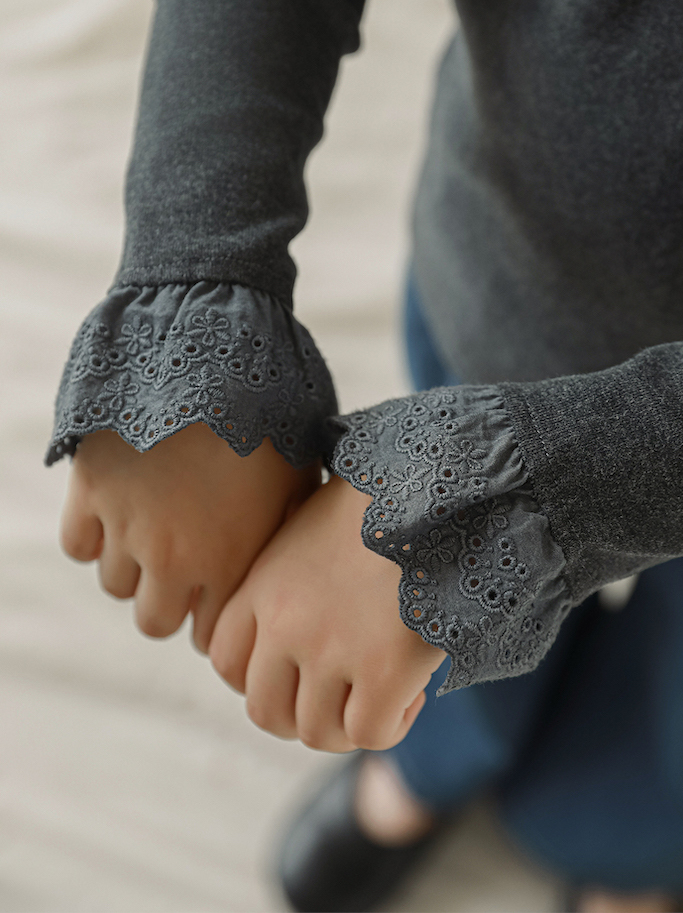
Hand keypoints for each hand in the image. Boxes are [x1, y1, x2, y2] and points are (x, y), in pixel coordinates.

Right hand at [59, 424, 318, 651]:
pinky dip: (94, 535)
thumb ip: (286, 533)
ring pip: (115, 585)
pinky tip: (121, 510)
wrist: (217, 351)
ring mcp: (126, 524)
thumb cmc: (274, 414)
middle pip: (154, 622)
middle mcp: (172, 557)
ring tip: (156, 527)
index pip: (208, 635)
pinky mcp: (89, 488)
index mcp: (229, 560)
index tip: (215, 595)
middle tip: (184, 566)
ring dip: (134, 566)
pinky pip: (78, 544)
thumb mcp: (300, 479)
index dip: (212, 617)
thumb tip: (295, 564)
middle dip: (171, 601)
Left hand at [209, 476, 445, 752]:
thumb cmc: (381, 500)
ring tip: (384, 692)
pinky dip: (391, 726)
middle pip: (265, 710)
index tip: (299, 671)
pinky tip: (415, 692)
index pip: (227, 662)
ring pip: (316, 733)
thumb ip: (289, 576)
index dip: (259, 678)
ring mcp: (332, 650)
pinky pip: (369, 734)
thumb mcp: (312, 525)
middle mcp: (286, 624)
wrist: (436, 487)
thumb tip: (299, 618)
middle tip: (342, 695)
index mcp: (264, 587)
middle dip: (301, 714)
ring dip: (348, 725)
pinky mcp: (385, 670)